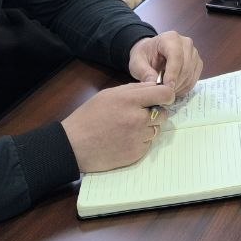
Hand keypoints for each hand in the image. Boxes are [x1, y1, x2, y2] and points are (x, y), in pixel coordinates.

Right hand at [61, 80, 175, 172]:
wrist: (73, 146)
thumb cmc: (88, 117)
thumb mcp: (108, 94)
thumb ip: (133, 90)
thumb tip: (155, 87)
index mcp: (130, 100)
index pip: (165, 94)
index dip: (166, 96)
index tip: (162, 98)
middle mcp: (138, 119)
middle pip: (163, 114)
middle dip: (155, 113)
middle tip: (138, 115)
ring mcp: (138, 138)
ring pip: (156, 130)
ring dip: (147, 128)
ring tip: (127, 128)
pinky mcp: (137, 154)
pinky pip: (148, 144)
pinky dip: (140, 141)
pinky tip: (124, 140)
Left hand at [128, 31, 202, 96]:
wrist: (152, 52)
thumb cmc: (145, 55)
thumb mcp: (137, 62)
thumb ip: (144, 72)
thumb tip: (153, 83)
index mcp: (170, 38)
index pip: (176, 55)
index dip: (172, 73)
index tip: (167, 87)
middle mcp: (186, 43)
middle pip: (185, 66)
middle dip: (175, 83)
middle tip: (164, 94)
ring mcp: (194, 53)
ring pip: (190, 74)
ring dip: (180, 87)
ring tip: (167, 92)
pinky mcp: (197, 63)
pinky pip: (194, 78)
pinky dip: (184, 87)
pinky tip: (174, 89)